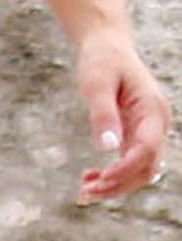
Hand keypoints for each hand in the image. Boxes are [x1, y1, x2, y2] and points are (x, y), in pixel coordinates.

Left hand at [72, 31, 169, 203]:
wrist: (107, 47)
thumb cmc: (103, 61)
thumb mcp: (97, 84)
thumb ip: (103, 115)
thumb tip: (108, 147)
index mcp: (152, 109)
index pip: (146, 150)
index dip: (124, 170)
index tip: (98, 181)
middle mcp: (156, 123)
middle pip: (146, 169)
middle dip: (118, 185)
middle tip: (84, 193)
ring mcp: (148, 131)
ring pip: (139, 172)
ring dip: (114, 187)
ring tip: (83, 190)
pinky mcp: (136, 136)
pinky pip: (129, 165)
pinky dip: (111, 178)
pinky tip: (88, 179)